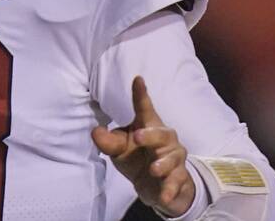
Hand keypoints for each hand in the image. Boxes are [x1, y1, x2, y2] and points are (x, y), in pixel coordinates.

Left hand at [92, 76, 195, 217]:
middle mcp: (165, 140)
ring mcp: (174, 159)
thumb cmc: (137, 159)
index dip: (141, 94)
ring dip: (163, 163)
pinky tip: (164, 195)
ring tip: (153, 169)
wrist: (156, 187)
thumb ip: (108, 142)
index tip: (137, 79)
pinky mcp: (179, 178)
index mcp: (148, 127)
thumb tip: (95, 132)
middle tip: (137, 137)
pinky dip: (170, 189)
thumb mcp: (119, 150)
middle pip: (162, 133)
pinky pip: (177, 181)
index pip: (144, 108)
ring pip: (173, 157)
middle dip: (151, 135)